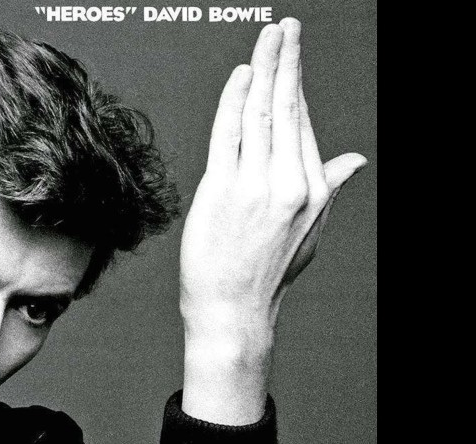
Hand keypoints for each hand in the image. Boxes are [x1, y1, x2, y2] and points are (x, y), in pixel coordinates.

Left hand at [178, 18, 366, 423]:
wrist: (233, 309)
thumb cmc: (267, 269)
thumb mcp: (310, 228)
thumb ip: (330, 185)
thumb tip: (356, 159)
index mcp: (314, 189)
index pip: (302, 123)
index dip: (295, 84)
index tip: (292, 54)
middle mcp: (290, 183)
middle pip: (287, 108)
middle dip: (287, 61)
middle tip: (285, 26)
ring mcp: (256, 186)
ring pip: (261, 114)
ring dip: (264, 69)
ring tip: (268, 38)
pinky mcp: (222, 190)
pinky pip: (229, 134)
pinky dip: (235, 101)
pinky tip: (241, 76)